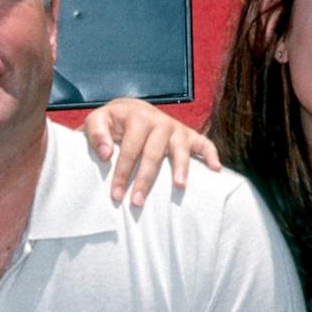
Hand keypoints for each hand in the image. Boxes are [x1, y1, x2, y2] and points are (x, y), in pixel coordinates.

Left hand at [82, 98, 220, 206]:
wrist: (131, 109)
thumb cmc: (111, 122)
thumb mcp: (97, 120)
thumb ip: (96, 134)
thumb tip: (106, 154)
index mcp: (136, 117)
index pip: (129, 149)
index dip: (121, 172)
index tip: (115, 195)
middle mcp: (159, 121)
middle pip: (153, 154)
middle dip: (144, 180)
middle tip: (136, 202)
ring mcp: (176, 128)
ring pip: (180, 150)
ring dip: (180, 169)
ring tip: (179, 187)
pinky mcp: (189, 134)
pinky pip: (204, 143)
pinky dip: (211, 154)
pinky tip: (216, 169)